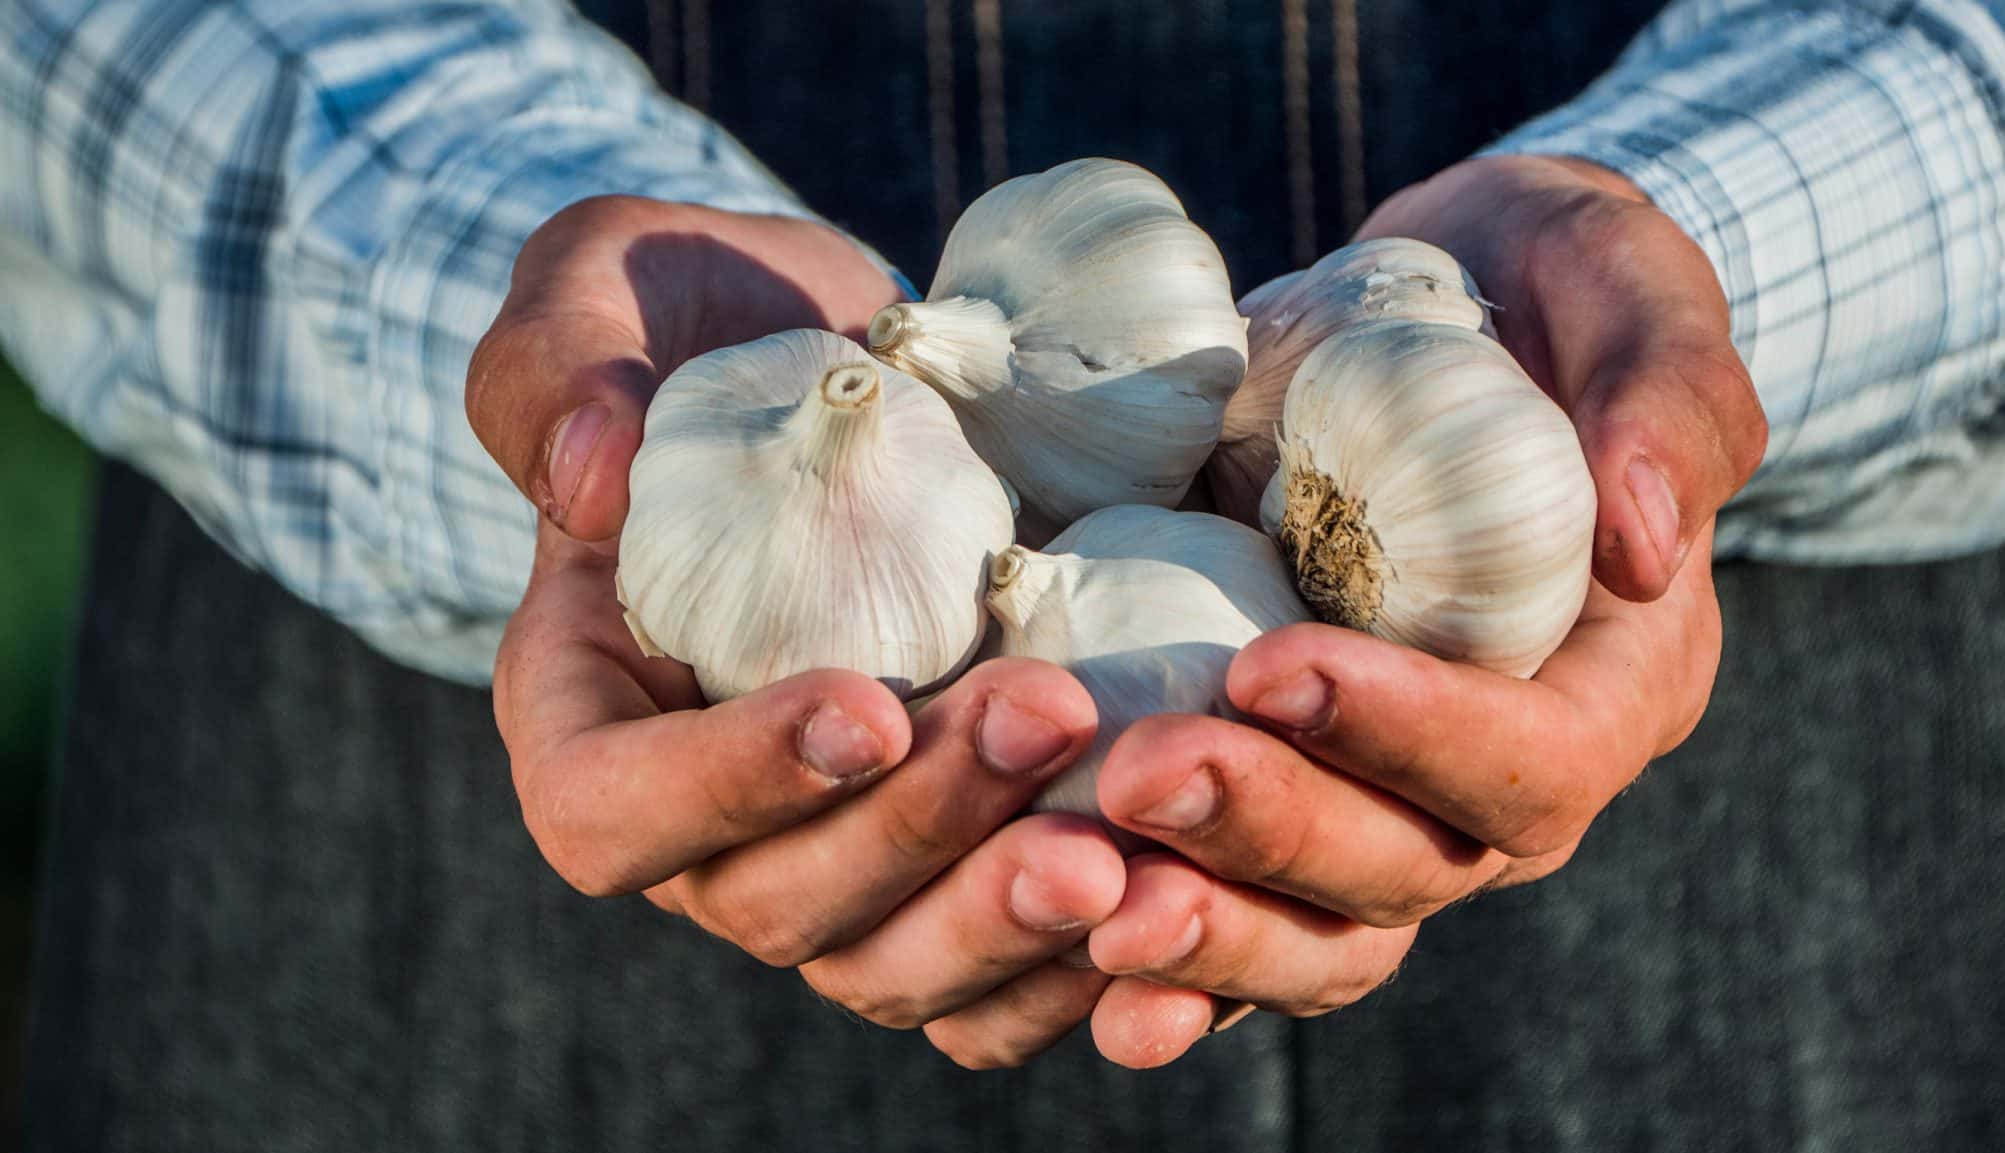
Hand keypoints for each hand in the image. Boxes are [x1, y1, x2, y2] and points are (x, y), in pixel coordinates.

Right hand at [471, 197, 1125, 1066]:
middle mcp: (705, 819)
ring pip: (895, 963)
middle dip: (919, 832)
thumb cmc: (704, 325)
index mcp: (590, 712)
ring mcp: (832, 853)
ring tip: (1131, 839)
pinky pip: (996, 969)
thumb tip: (590, 479)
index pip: (608, 811)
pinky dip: (1082, 957)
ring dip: (1008, 913)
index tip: (865, 704)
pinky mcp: (947, 857)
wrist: (852, 375)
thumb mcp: (602, 288)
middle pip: (777, 905)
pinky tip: (1179, 892)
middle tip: (1054, 717)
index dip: (725, 787)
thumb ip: (562, 364)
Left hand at [1093, 156, 1765, 1066]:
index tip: (1272, 667)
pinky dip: (1159, 954)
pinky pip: (1233, 906)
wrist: (1441, 308)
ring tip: (1075, 890)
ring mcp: (1384, 798)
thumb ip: (1665, 394)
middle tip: (1134, 776)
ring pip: (1312, 925)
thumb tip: (1643, 544)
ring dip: (1199, 926)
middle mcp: (1500, 776)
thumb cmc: (1550, 284)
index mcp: (1612, 683)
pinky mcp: (1287, 785)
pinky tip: (1062, 942)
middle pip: (1407, 868)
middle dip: (1268, 833)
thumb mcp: (1625, 283)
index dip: (1409, 737)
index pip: (1533, 762)